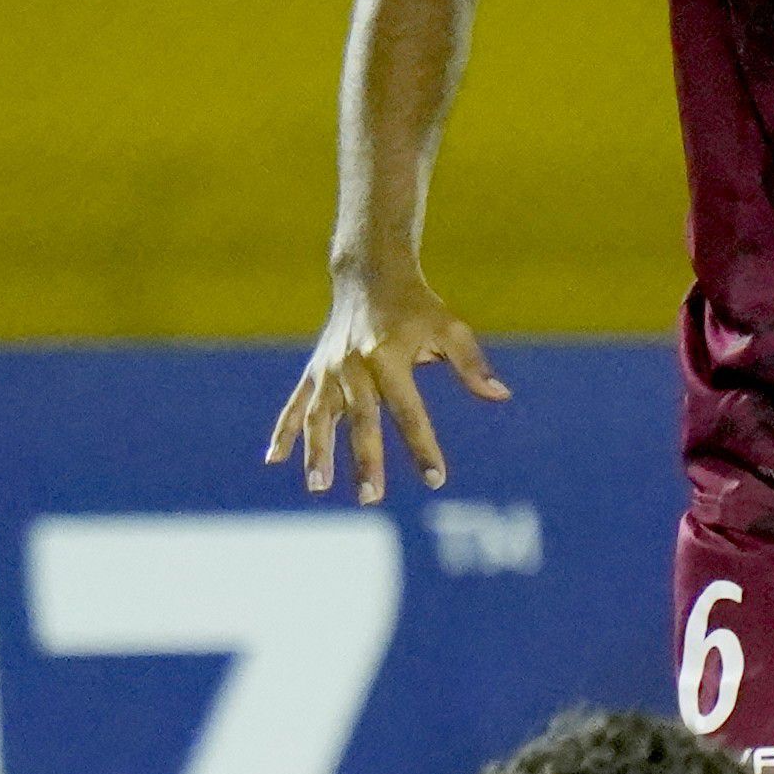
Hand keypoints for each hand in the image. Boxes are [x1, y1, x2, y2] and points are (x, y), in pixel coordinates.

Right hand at [267, 267, 508, 501]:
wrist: (368, 275)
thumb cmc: (417, 305)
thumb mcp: (449, 327)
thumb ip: (472, 364)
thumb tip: (500, 396)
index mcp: (389, 358)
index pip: (409, 412)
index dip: (423, 447)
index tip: (435, 479)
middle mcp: (354, 367)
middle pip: (361, 421)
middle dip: (365, 460)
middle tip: (370, 498)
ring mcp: (329, 370)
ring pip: (319, 417)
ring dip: (316, 452)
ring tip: (319, 487)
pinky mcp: (314, 371)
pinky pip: (295, 405)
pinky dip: (283, 431)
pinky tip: (273, 460)